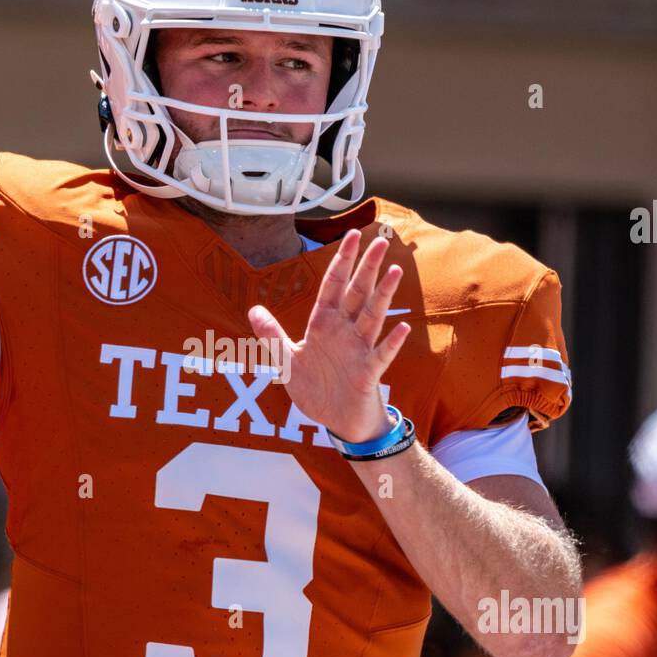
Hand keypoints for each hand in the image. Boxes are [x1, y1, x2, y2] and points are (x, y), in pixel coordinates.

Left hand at [248, 228, 410, 442]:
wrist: (337, 421)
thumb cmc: (316, 390)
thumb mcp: (287, 363)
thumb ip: (272, 336)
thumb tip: (253, 309)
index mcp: (323, 325)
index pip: (333, 286)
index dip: (341, 261)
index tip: (351, 235)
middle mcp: (344, 332)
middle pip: (357, 294)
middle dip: (367, 268)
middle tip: (380, 241)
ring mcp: (359, 351)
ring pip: (373, 317)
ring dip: (383, 295)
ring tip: (394, 271)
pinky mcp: (368, 373)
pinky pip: (381, 355)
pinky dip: (391, 343)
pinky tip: (403, 328)